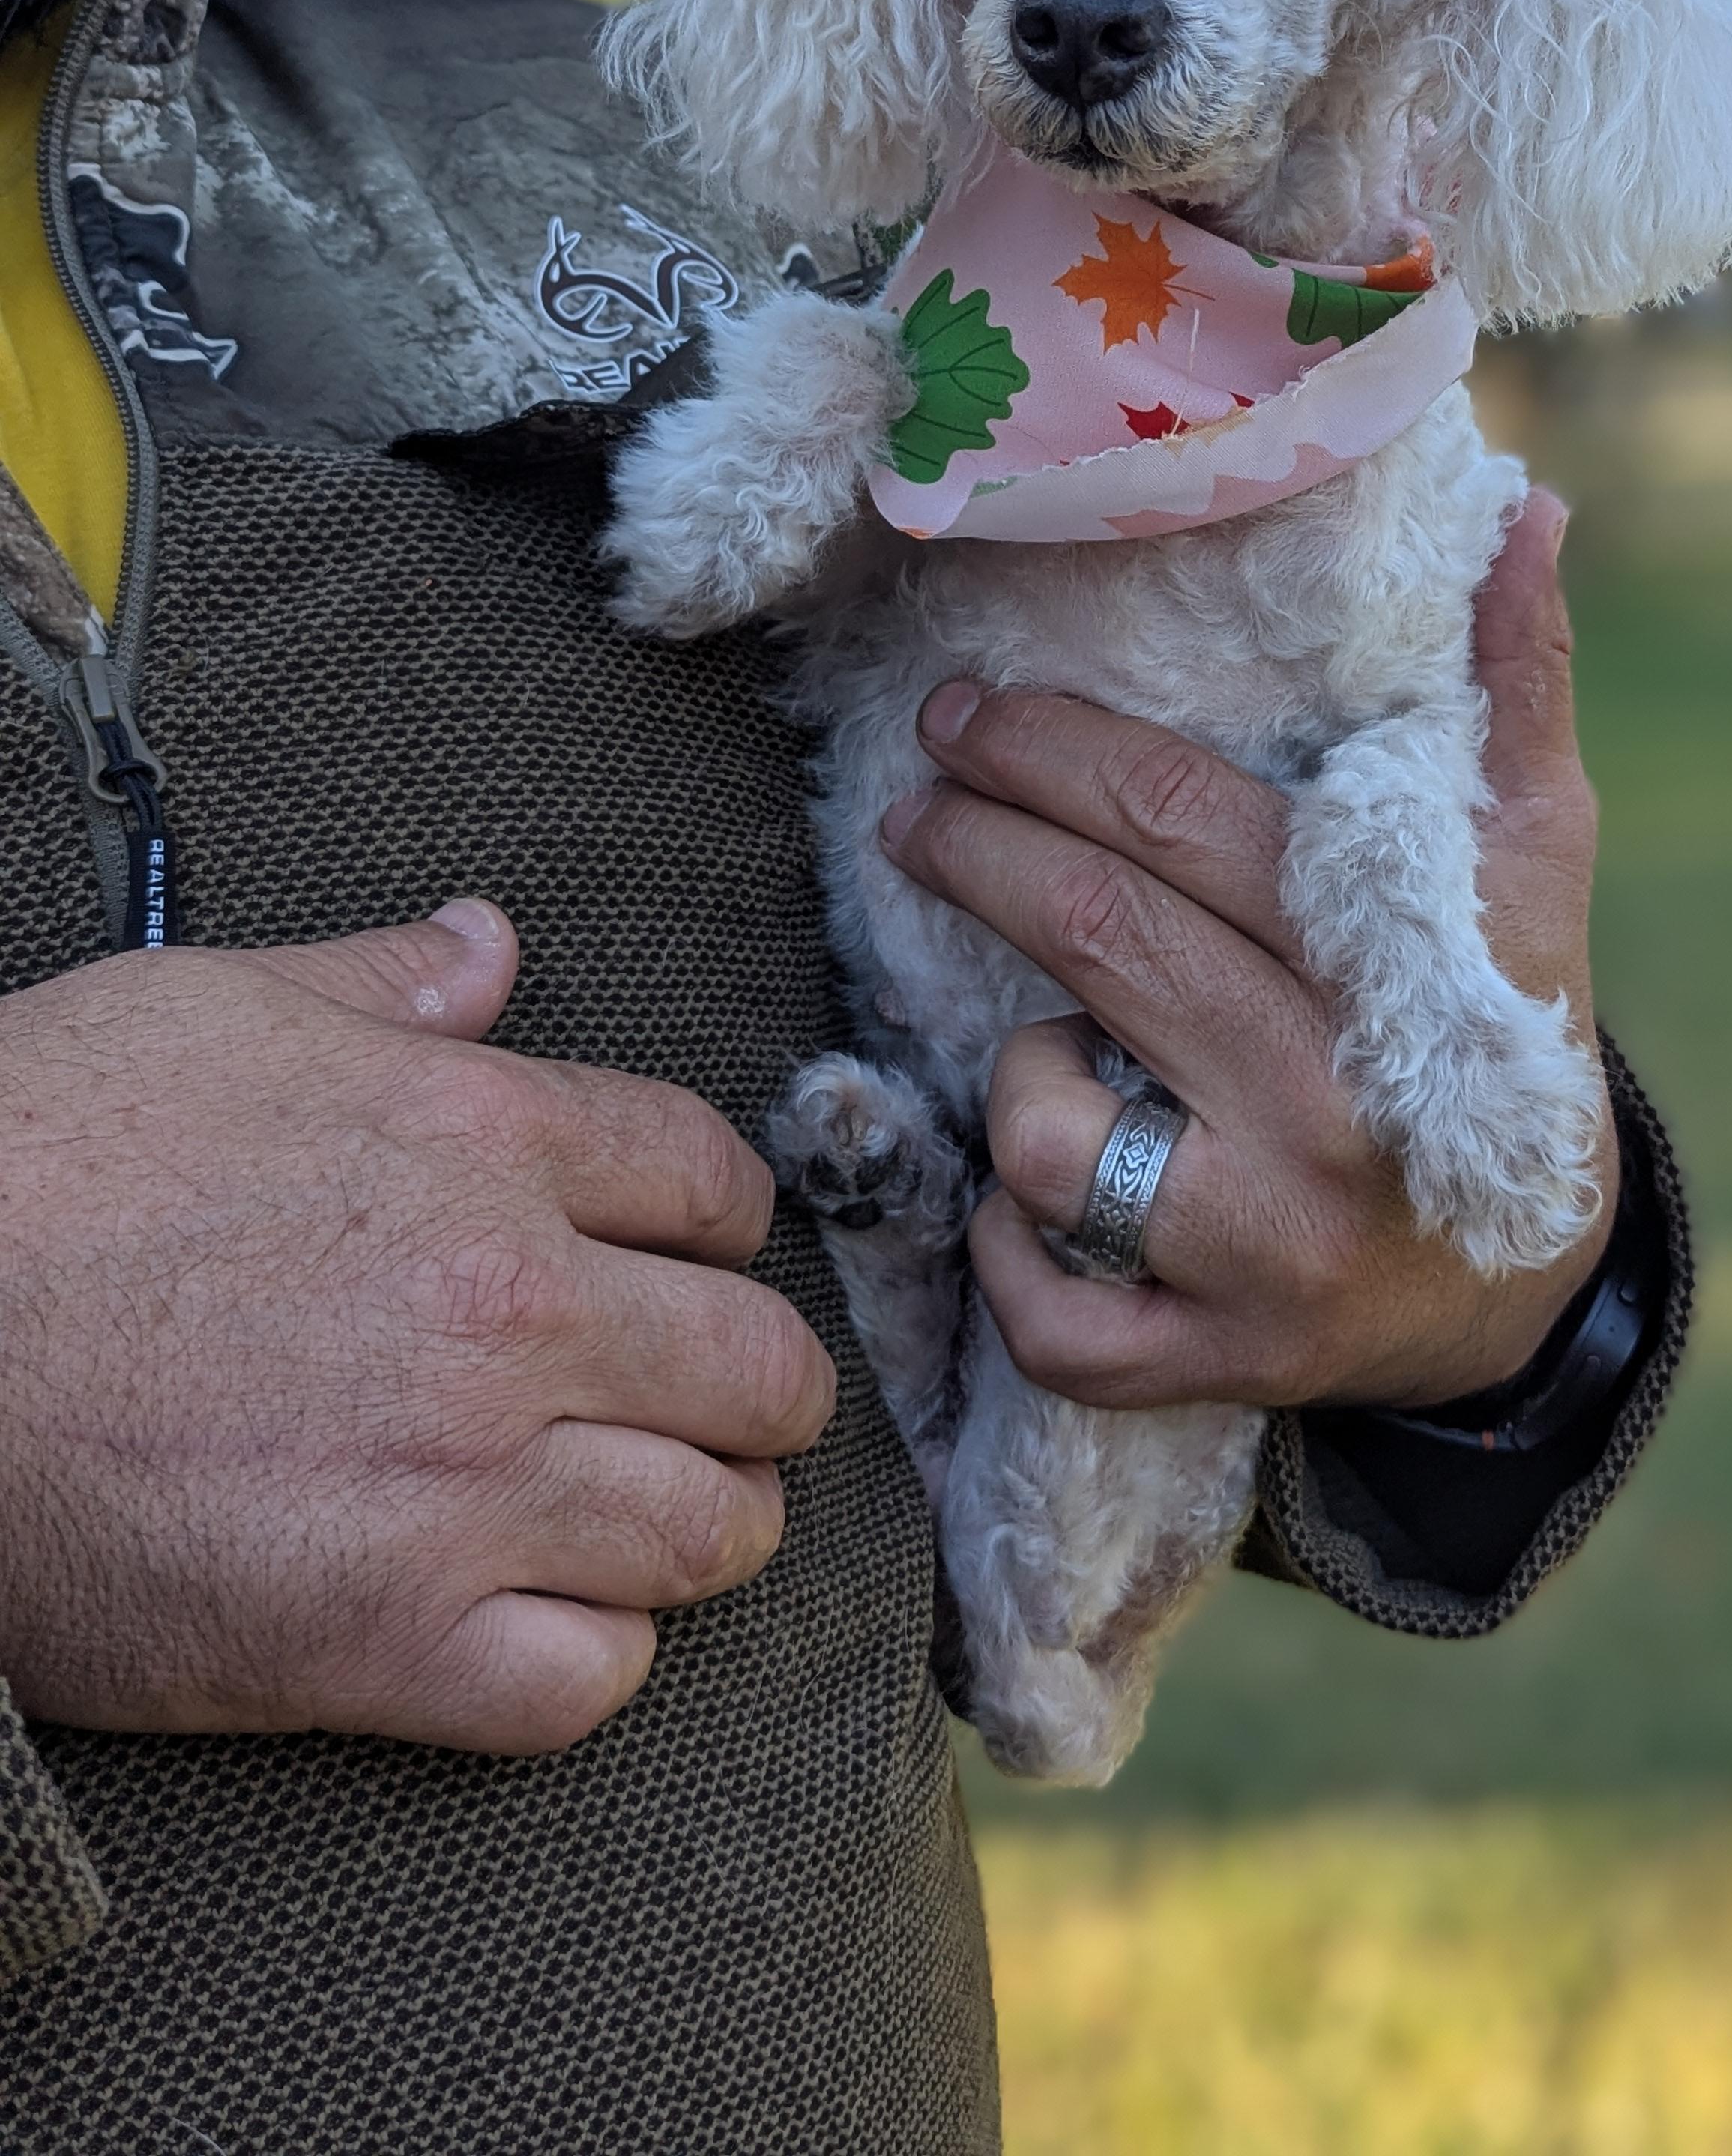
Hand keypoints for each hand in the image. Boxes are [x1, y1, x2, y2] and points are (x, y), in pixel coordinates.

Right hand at [0, 902, 834, 1751]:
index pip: (715, 1179)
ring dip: (707, 1523)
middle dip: (766, 1388)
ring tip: (669, 1512)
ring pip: (709, 1531)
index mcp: (487, 1138)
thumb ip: (384, 985)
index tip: (702, 1253)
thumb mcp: (211, 1009)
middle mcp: (510, 1310)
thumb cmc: (32, 1160)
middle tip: (733, 1405)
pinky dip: (596, 1657)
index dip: (727, 1221)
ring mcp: (459, 1484)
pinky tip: (555, 1618)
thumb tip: (488, 943)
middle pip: (759, 1366)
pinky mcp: (381, 1641)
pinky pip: (587, 1681)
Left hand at [879, 490, 1615, 1410]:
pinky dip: (1008, 1249)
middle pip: (1099, 937)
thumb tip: (1526, 512)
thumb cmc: (1506, 1031)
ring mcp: (1267, 1251)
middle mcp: (1331, 1111)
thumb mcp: (1536, 862)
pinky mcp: (1215, 1363)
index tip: (968, 715)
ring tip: (1038, 1033)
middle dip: (977, 845)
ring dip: (1014, 1066)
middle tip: (919, 801)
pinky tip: (1031, 1194)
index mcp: (1402, 969)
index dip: (1054, 755)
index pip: (1185, 830)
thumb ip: (1520, 688)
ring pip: (1046, 1132)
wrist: (1527, 1288)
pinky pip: (1048, 1313)